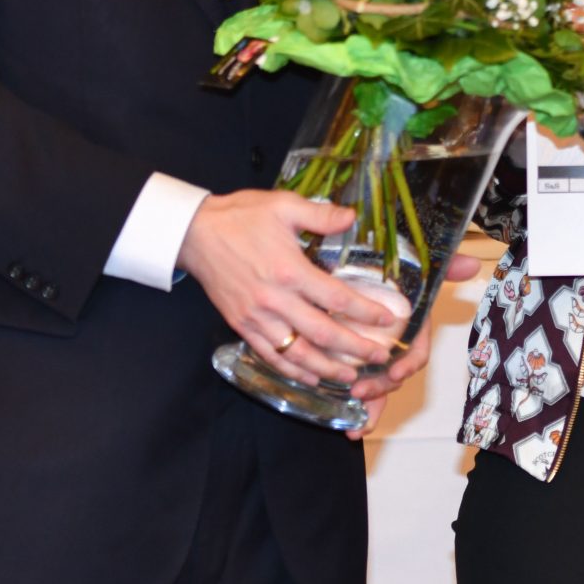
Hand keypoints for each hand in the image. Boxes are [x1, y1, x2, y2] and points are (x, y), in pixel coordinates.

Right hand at [179, 190, 398, 388]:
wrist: (194, 233)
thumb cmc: (241, 217)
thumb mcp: (283, 205)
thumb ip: (320, 215)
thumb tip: (352, 217)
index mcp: (290, 270)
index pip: (336, 298)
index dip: (366, 312)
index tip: (388, 320)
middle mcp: (275, 300)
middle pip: (322, 334)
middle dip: (355, 348)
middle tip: (379, 356)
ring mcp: (256, 317)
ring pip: (297, 353)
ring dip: (327, 368)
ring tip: (352, 376)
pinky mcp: (242, 326)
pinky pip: (271, 355)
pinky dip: (293, 371)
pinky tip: (312, 377)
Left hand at [340, 250, 490, 437]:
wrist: (358, 268)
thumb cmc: (391, 270)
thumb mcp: (415, 267)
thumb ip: (443, 267)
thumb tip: (473, 263)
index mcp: (411, 330)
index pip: (417, 351)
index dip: (409, 363)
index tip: (397, 370)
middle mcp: (395, 348)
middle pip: (394, 376)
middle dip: (381, 389)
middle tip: (360, 391)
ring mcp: (374, 359)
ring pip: (378, 390)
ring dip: (369, 408)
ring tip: (353, 423)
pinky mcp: (353, 363)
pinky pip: (357, 391)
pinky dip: (354, 412)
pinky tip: (347, 429)